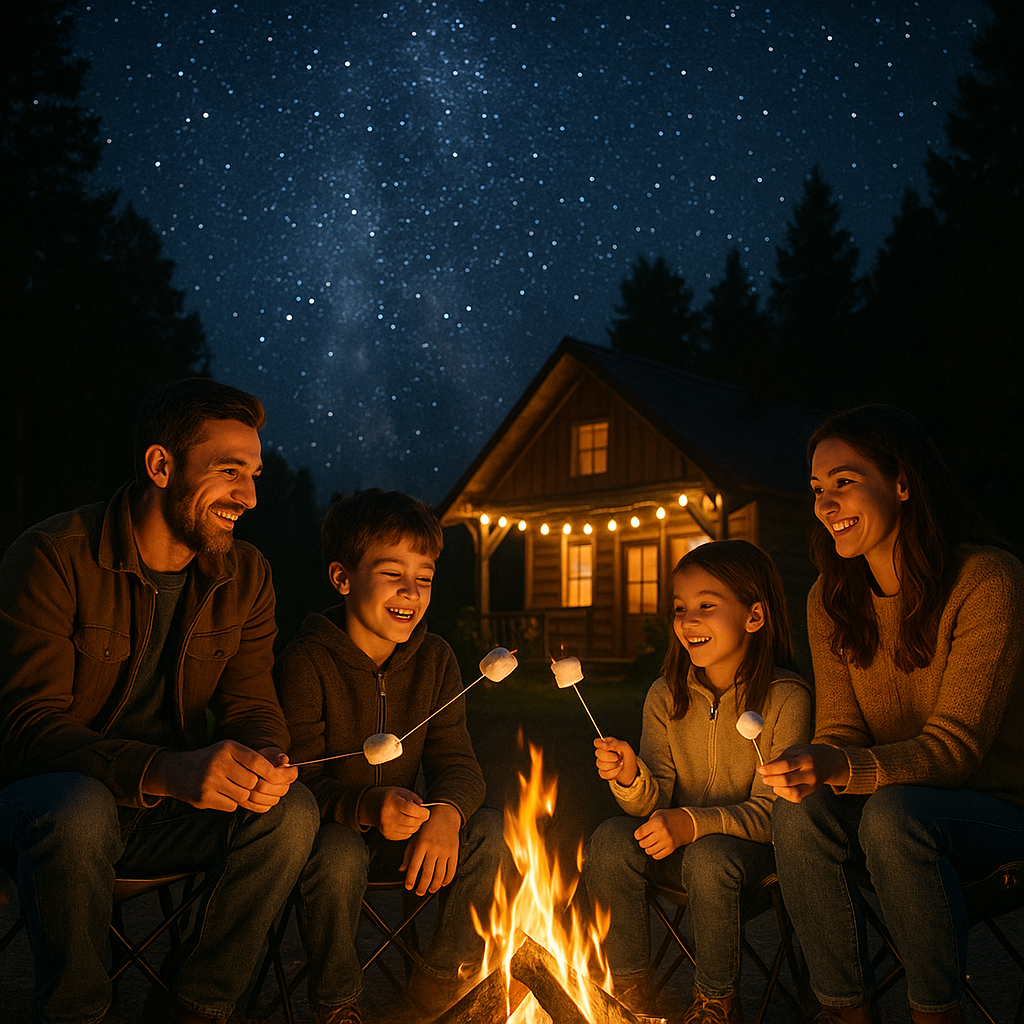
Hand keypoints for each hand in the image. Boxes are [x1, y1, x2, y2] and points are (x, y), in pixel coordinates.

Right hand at [143, 740, 296, 811]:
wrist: (177, 771)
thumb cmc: (213, 760)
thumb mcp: (233, 751)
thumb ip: (260, 757)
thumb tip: (287, 763)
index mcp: (228, 748)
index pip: (258, 762)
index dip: (276, 772)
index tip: (291, 776)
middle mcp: (218, 763)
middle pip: (253, 782)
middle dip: (258, 786)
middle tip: (258, 786)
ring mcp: (209, 781)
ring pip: (244, 795)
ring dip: (244, 795)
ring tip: (234, 787)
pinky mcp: (203, 798)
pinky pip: (232, 806)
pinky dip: (233, 802)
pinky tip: (223, 794)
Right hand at [369, 787, 429, 840]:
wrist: (371, 806)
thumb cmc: (389, 797)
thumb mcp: (401, 791)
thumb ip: (414, 798)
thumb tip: (423, 808)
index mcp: (391, 802)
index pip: (410, 809)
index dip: (422, 812)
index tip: (426, 811)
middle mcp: (387, 816)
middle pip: (412, 822)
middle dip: (421, 819)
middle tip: (421, 814)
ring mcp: (386, 827)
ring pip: (410, 830)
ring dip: (416, 825)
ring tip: (412, 817)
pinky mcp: (388, 835)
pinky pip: (405, 835)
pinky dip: (409, 830)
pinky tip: (406, 823)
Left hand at [401, 803, 460, 894]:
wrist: (446, 815)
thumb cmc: (428, 826)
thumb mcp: (415, 837)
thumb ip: (408, 854)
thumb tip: (402, 870)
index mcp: (422, 844)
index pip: (414, 866)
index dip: (410, 879)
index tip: (408, 886)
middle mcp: (434, 848)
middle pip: (427, 874)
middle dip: (422, 887)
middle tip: (418, 892)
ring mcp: (445, 851)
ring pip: (440, 875)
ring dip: (434, 886)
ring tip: (430, 890)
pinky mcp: (454, 852)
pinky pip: (452, 870)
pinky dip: (447, 880)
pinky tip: (443, 883)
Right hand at [594, 736, 637, 785]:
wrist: (631, 770)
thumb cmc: (628, 757)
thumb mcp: (625, 747)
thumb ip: (614, 743)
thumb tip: (604, 744)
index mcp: (607, 744)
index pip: (597, 742)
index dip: (600, 744)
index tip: (607, 747)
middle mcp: (602, 753)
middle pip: (598, 753)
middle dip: (610, 757)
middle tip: (618, 757)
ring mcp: (601, 763)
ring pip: (601, 764)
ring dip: (613, 765)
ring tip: (619, 763)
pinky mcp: (603, 772)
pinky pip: (604, 773)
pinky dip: (614, 772)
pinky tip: (618, 769)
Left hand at [635, 808, 694, 859]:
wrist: (688, 822)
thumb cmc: (669, 817)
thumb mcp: (658, 814)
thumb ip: (647, 823)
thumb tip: (639, 835)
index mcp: (657, 822)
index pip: (639, 834)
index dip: (637, 834)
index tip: (640, 834)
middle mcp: (662, 833)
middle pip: (643, 844)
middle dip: (642, 841)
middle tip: (645, 838)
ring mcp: (667, 842)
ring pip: (649, 851)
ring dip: (648, 848)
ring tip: (651, 842)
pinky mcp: (671, 849)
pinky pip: (657, 856)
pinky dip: (654, 853)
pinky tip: (657, 847)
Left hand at [758, 743, 849, 802]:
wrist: (827, 762)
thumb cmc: (805, 754)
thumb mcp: (794, 750)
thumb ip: (780, 758)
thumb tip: (765, 766)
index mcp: (805, 759)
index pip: (786, 765)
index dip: (771, 769)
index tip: (761, 769)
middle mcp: (810, 773)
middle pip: (787, 780)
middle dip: (772, 780)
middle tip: (764, 777)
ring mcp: (812, 785)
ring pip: (792, 792)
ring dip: (777, 788)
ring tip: (771, 782)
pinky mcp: (811, 792)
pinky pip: (796, 797)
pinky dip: (784, 794)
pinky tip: (779, 787)